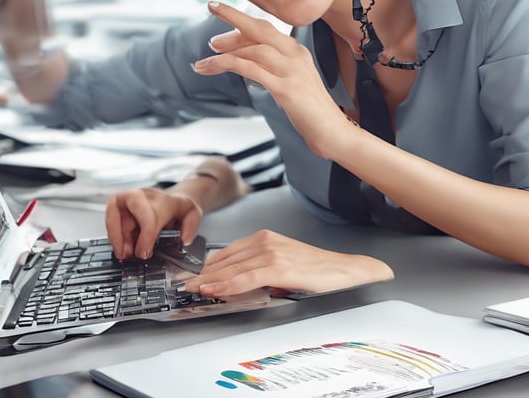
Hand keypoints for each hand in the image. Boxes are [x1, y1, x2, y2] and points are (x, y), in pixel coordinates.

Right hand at [105, 188, 203, 259]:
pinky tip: (122, 248)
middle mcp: (142, 196)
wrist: (171, 200)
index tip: (144, 253)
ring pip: (114, 216)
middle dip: (122, 235)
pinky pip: (111, 220)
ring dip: (116, 238)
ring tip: (123, 254)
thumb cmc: (178, 208)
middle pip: (125, 212)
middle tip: (128, 255)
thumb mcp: (192, 213)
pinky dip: (115, 236)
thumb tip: (182, 239)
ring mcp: (128, 200)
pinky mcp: (118, 206)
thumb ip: (191, 226)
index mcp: (161, 199)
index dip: (145, 237)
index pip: (149, 216)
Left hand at [182, 229, 392, 297]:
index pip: (228, 252)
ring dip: (210, 281)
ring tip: (194, 290)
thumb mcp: (282, 261)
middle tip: (186, 286)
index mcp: (264, 237)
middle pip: (225, 260)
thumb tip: (236, 281)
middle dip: (203, 275)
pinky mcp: (277, 266)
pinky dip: (226, 285)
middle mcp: (264, 240)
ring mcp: (270, 252)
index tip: (194, 276)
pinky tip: (215, 290)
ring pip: (231, 269)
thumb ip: (259, 266)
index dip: (208, 266)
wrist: (342, 269)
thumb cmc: (315, 268)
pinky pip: (245, 277)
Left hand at [192, 2, 351, 158]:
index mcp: (296, 51)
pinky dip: (228, 64)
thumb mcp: (291, 81)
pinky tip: (214, 66)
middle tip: (212, 18)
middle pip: (259, 29)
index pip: (265, 29)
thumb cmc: (311, 110)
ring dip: (224, 52)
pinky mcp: (284, 87)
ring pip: (252, 49)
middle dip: (233, 19)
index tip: (222, 13)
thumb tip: (246, 61)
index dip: (242, 21)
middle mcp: (294, 55)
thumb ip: (272, 68)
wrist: (332, 130)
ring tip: (205, 60)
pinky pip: (251, 69)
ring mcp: (290, 70)